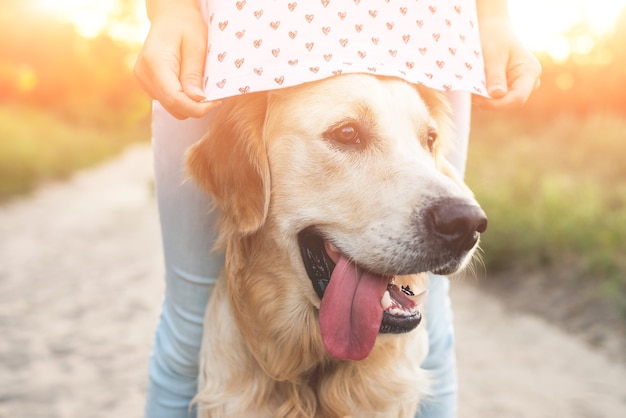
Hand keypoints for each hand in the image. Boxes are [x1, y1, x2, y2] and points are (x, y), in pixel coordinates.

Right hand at [134, 2, 219, 118]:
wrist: (170, 16)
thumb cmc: (186, 26)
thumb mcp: (196, 47)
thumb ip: (194, 75)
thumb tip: (197, 100)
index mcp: (155, 63)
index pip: (175, 99)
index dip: (197, 108)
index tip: (215, 103)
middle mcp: (144, 74)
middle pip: (172, 107)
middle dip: (195, 107)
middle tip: (213, 96)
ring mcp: (143, 80)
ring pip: (170, 107)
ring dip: (188, 103)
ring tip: (200, 86)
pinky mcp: (146, 83)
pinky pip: (167, 100)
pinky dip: (181, 98)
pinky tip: (189, 84)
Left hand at [474, 17, 541, 109]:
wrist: (493, 29)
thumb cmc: (494, 38)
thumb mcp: (493, 55)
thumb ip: (495, 76)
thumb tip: (497, 95)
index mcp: (530, 72)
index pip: (518, 98)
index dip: (498, 104)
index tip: (478, 100)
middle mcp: (530, 82)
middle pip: (511, 103)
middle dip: (491, 102)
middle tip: (472, 94)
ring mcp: (520, 86)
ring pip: (503, 102)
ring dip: (487, 99)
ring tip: (473, 88)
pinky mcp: (510, 88)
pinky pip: (498, 99)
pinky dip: (486, 96)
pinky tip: (477, 87)